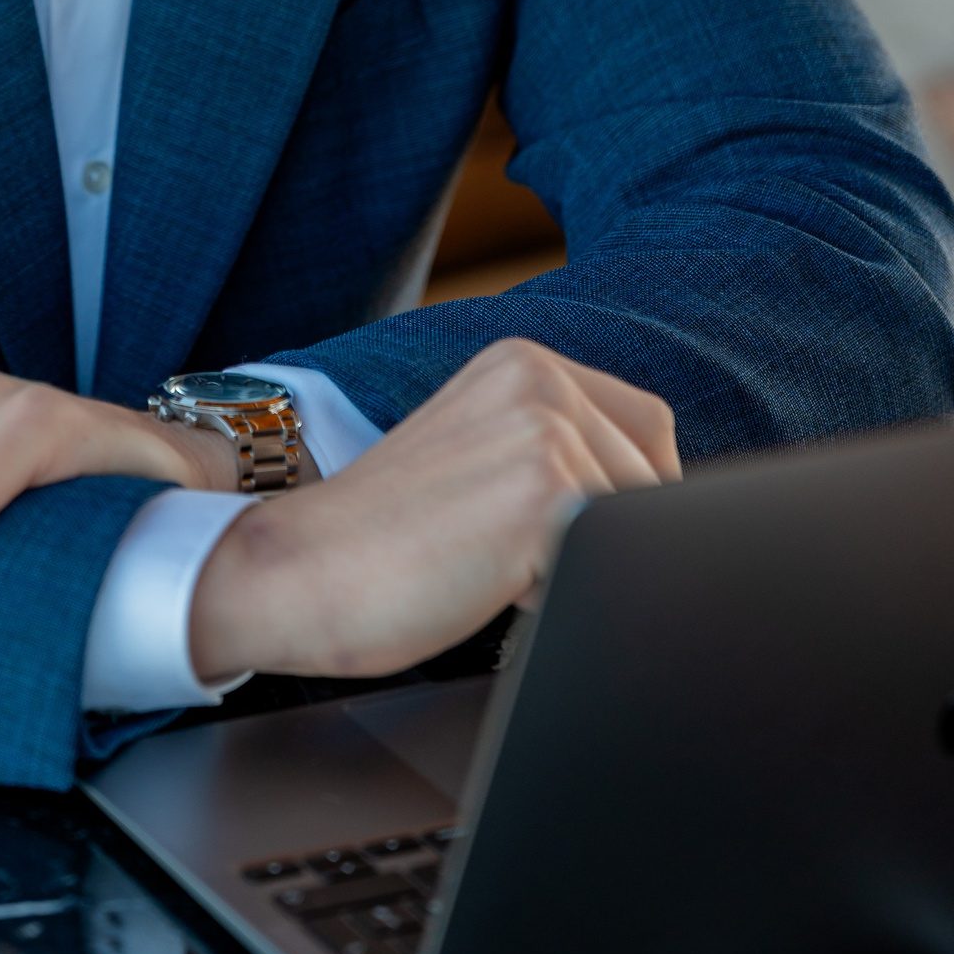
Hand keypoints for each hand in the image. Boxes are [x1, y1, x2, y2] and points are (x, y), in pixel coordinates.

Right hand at [189, 337, 678, 682]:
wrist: (293, 569)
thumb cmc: (381, 538)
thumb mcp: (479, 454)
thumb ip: (557, 447)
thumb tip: (659, 497)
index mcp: (522, 361)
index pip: (648, 430)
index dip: (629, 497)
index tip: (576, 535)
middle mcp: (539, 378)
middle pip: (657, 480)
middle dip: (609, 535)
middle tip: (516, 561)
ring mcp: (544, 431)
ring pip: (635, 526)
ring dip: (580, 563)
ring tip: (496, 569)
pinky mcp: (544, 495)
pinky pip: (605, 563)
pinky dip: (559, 593)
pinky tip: (492, 587)